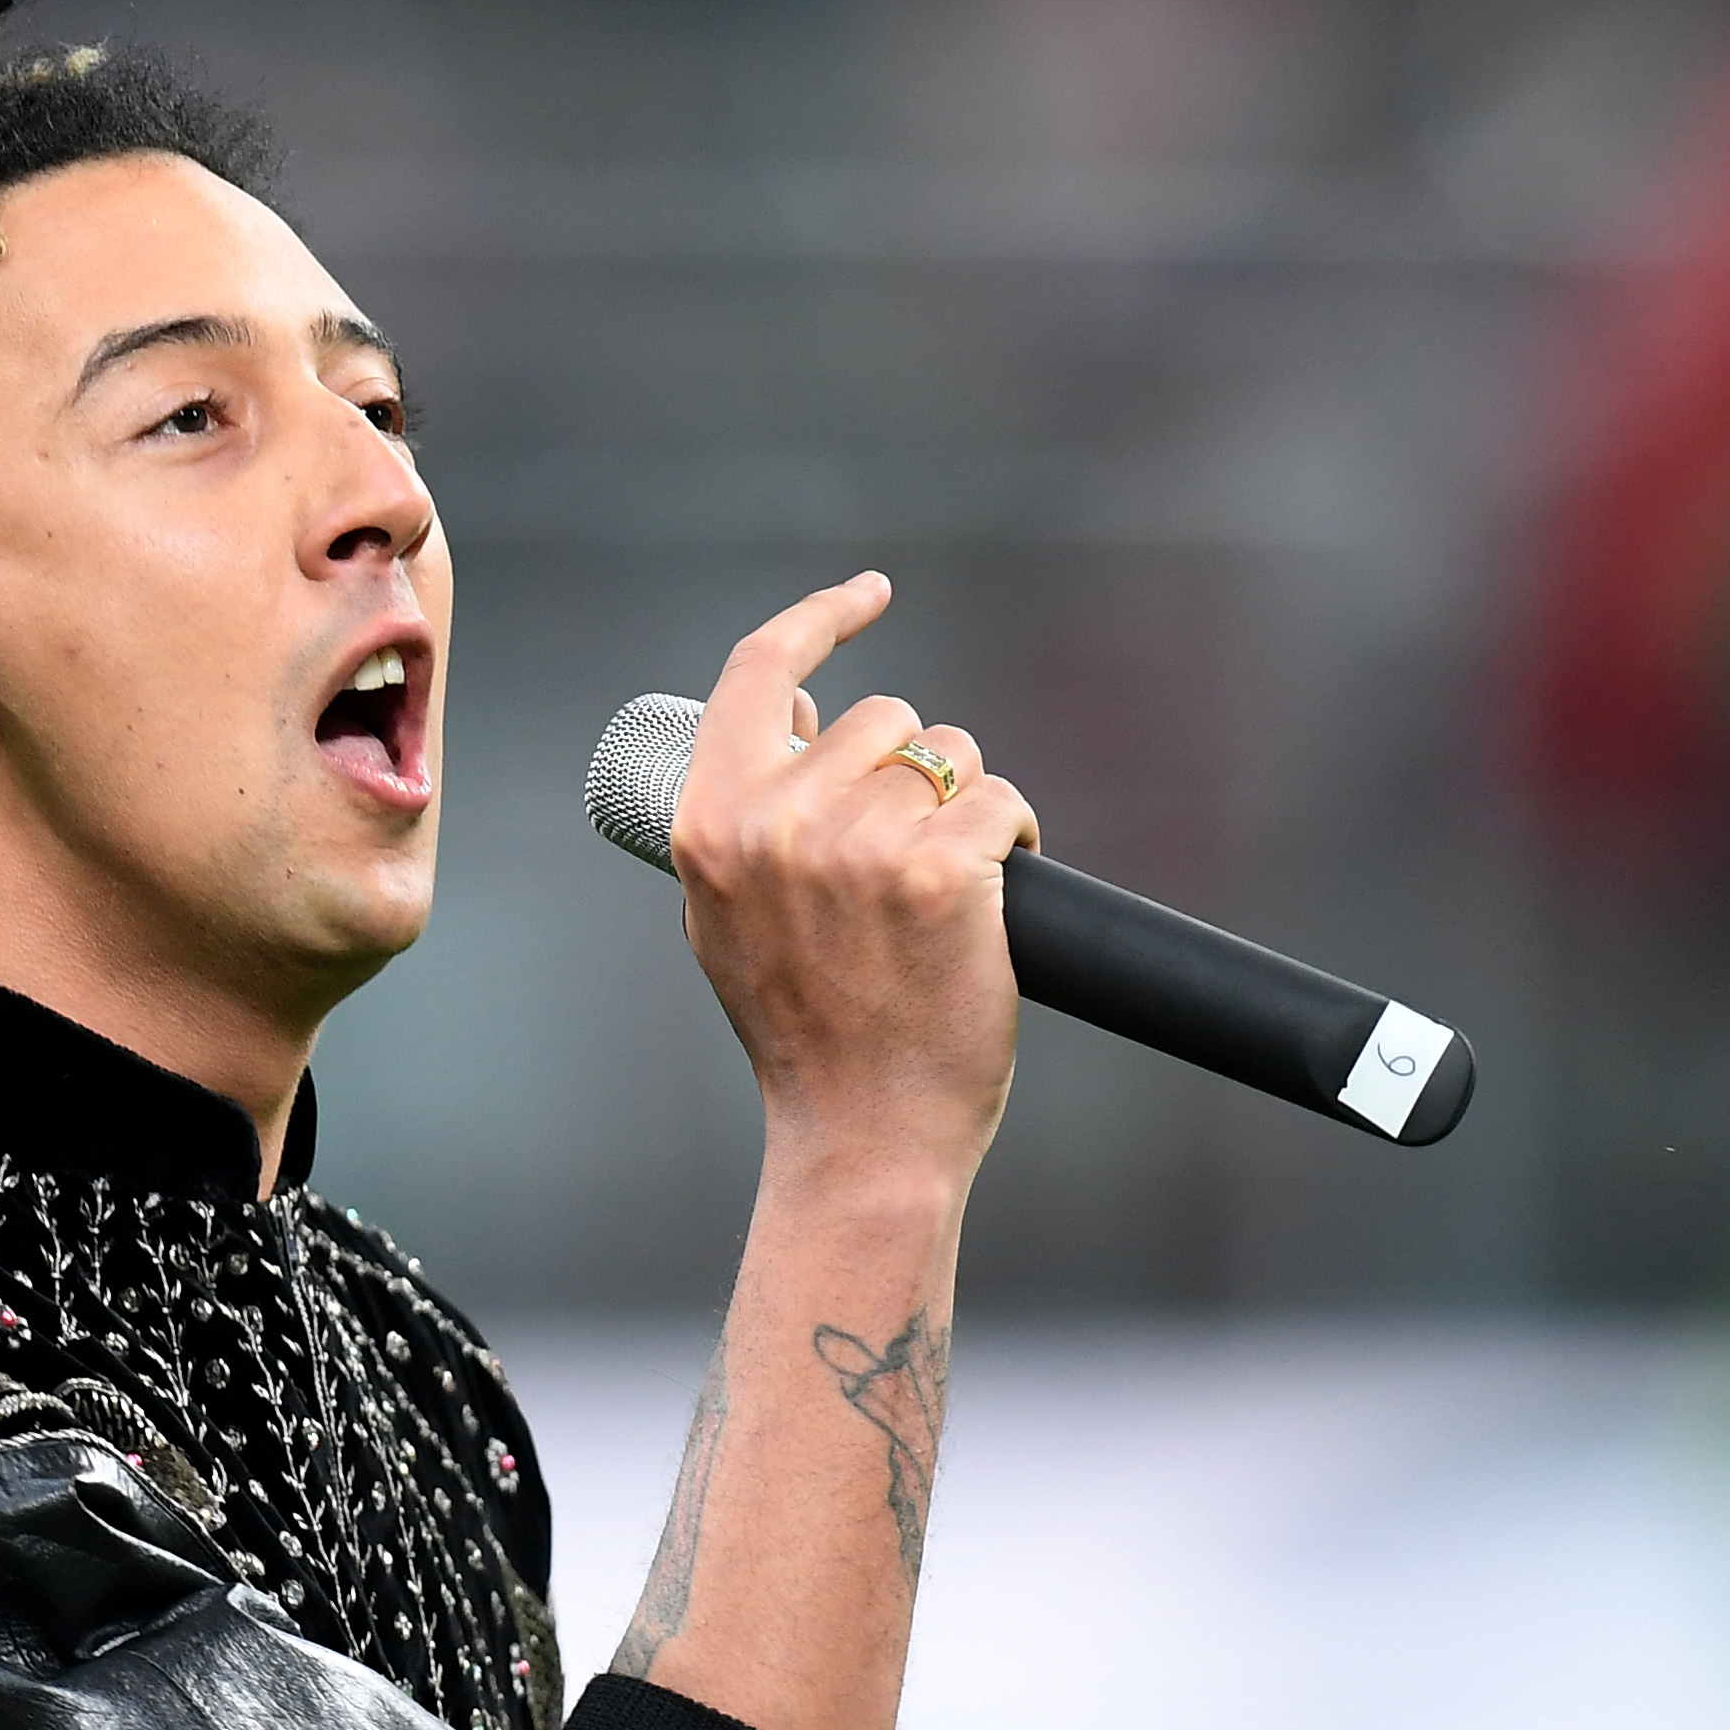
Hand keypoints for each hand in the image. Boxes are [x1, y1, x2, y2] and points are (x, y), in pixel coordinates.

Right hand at [671, 574, 1038, 1183]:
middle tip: (911, 854)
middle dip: (912, 770)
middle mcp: (778, 823)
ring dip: (965, 806)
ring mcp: (861, 845)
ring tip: (948, 887)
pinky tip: (999, 895)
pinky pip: (1002, 802)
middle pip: (880, 717)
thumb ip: (742, 809)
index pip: (757, 671)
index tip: (871, 595)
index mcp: (711, 826)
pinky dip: (1017, 840)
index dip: (820, 618)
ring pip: (949, 755)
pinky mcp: (945, 872)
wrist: (860, 1134)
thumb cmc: (805, 1029)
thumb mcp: (726, 915)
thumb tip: (793, 698)